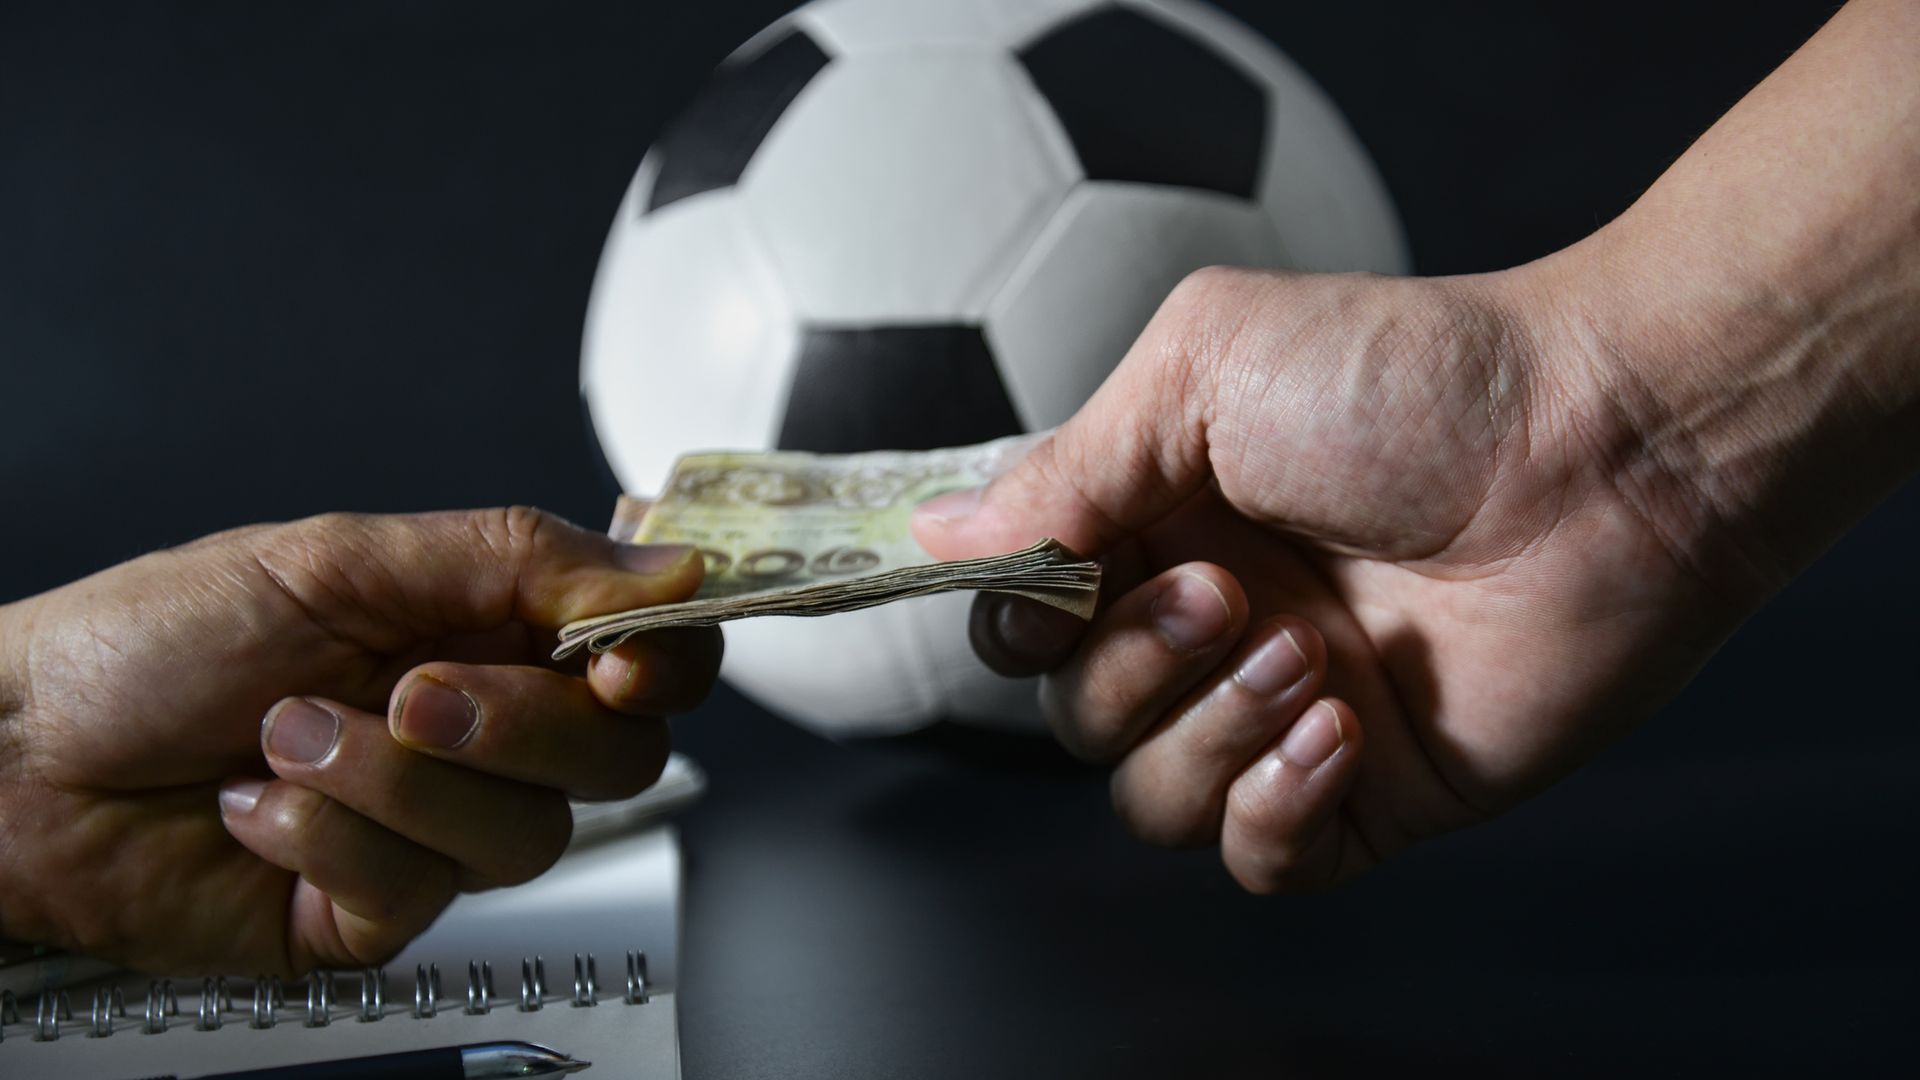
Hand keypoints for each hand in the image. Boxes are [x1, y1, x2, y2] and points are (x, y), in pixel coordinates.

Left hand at [0, 508, 720, 974]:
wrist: (18, 755)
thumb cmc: (153, 640)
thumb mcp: (342, 558)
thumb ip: (516, 557)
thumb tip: (667, 566)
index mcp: (492, 630)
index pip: (650, 657)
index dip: (664, 661)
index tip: (622, 659)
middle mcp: (484, 733)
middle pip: (616, 757)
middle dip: (516, 725)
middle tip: (411, 689)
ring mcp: (437, 830)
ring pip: (523, 835)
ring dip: (391, 780)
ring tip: (285, 735)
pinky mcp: (377, 913)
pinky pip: (418, 894)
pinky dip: (325, 838)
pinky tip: (257, 807)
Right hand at [914, 0, 1919, 893]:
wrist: (1608, 450)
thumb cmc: (1416, 381)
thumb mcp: (1204, 369)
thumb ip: (1067, 468)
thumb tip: (938, 533)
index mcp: (1159, 524)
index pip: (1026, 615)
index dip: (1019, 616)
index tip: (1053, 584)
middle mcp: (1210, 625)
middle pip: (1074, 717)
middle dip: (1132, 667)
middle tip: (1226, 591)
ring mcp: (1283, 711)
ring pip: (1149, 800)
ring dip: (1207, 734)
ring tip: (1309, 653)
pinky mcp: (1365, 790)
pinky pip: (1256, 860)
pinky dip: (1273, 808)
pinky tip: (1341, 726)